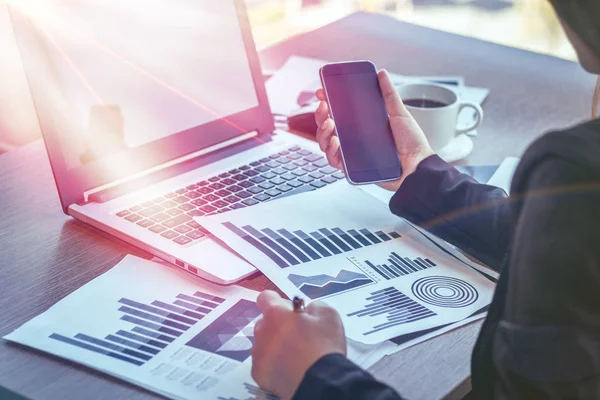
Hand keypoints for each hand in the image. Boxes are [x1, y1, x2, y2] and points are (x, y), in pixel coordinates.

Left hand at [251, 290, 346, 399]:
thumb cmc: (324, 346)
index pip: (265, 297)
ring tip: (294, 354)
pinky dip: (273, 364)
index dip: (277, 302)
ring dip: (275, 344)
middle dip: (278, 325)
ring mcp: (257, 353)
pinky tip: (288, 368)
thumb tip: (307, 310)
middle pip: (265, 322)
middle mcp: (262, 330)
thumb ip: (314, 306)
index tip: (289, 310)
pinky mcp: (257, 373)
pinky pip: (263, 362)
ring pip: (263, 342)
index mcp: (276, 313)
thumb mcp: (328, 315)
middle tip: (297, 335)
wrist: (320, 381)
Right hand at [315, 70, 433, 190]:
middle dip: (320, 115)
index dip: (328, 102)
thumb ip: (389, 94)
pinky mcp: (353, 168)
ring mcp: (352, 153)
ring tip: (329, 124)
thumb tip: (382, 74)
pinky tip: (335, 142)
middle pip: (328, 126)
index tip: (323, 92)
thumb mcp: (399, 113)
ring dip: (322, 132)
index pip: (339, 111)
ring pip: (326, 143)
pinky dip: (331, 151)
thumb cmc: (411, 143)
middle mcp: (354, 138)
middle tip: (323, 106)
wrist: (417, 166)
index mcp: (362, 124)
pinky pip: (334, 160)